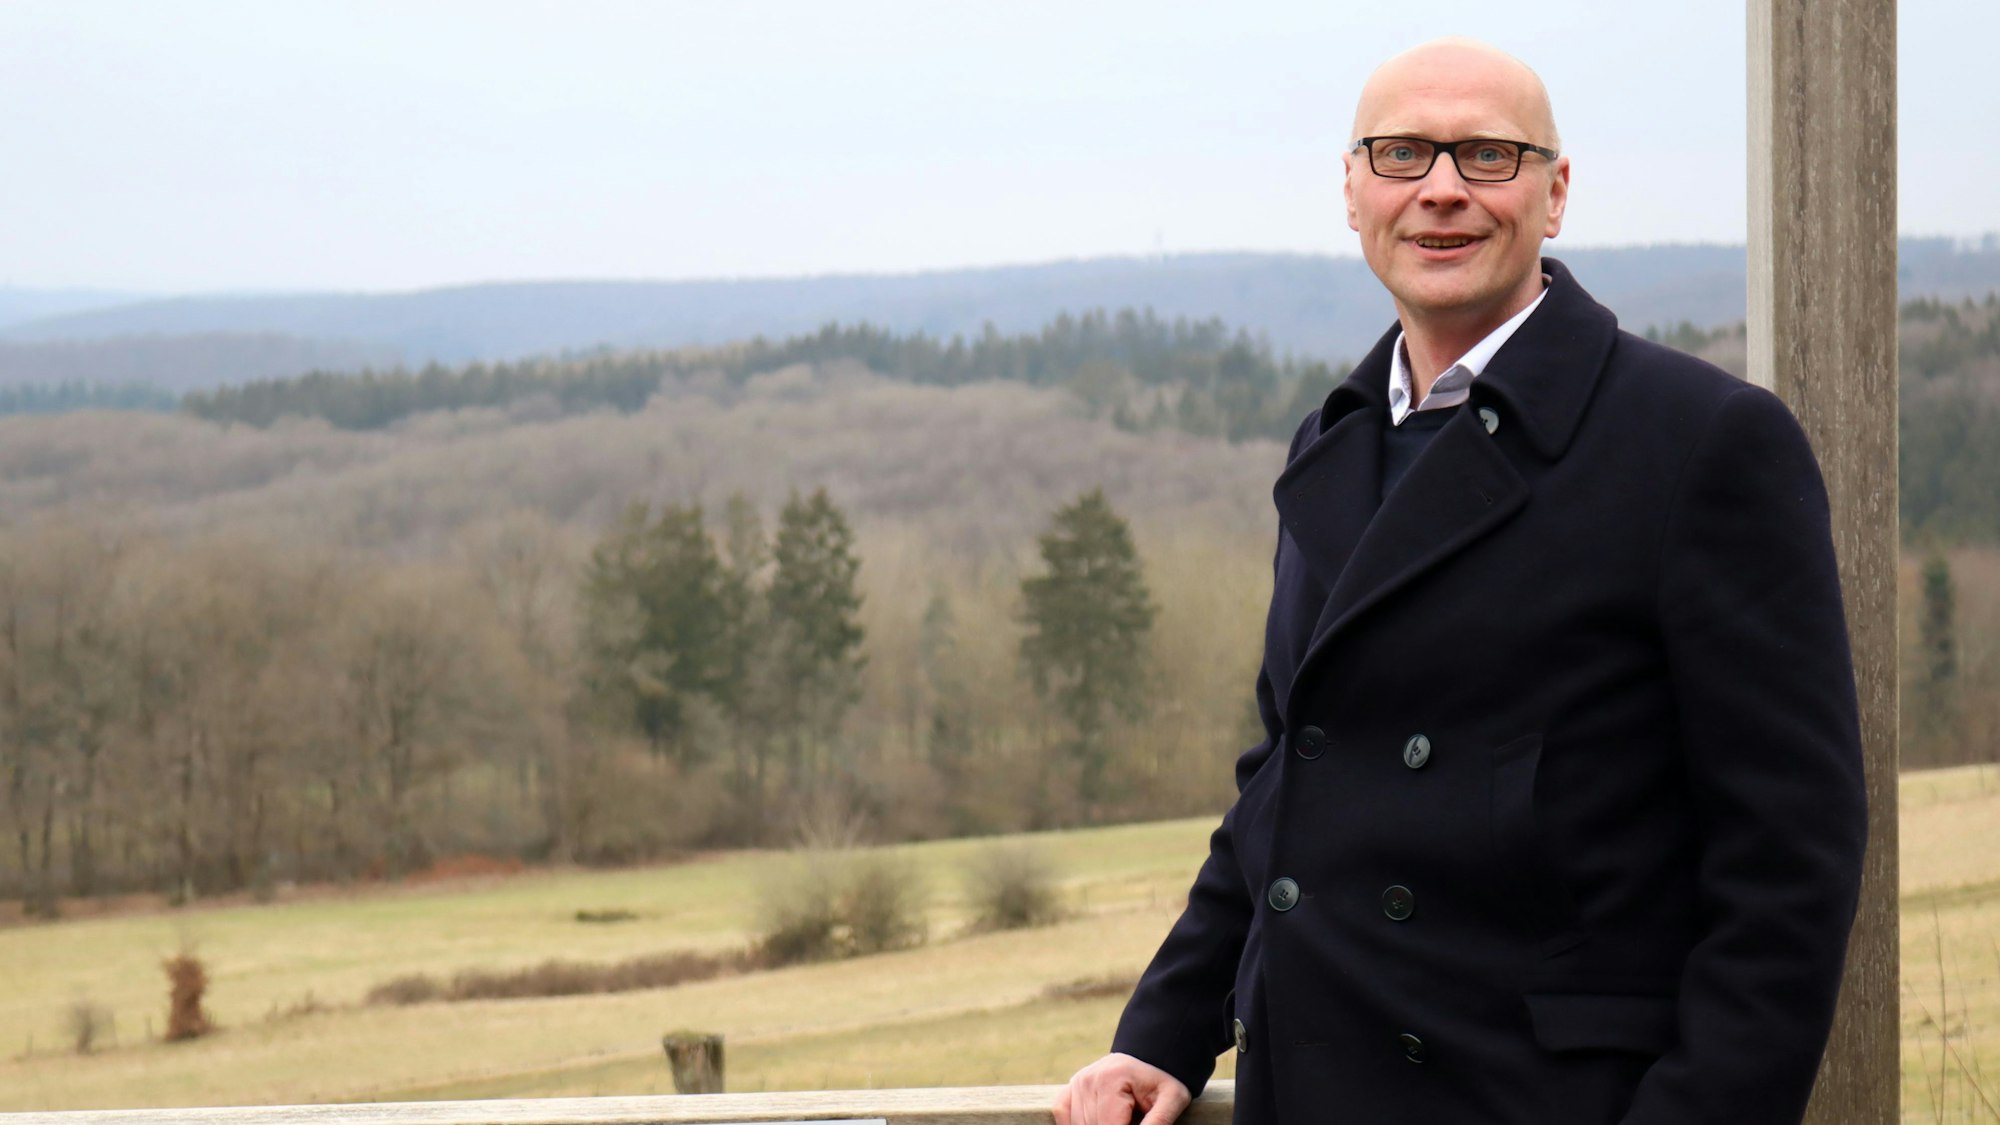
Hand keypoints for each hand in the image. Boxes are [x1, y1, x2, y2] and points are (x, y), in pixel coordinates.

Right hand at [1053, 1051, 1191, 1124]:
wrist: (1151, 1056)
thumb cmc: (1163, 1081)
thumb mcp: (1172, 1100)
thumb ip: (1158, 1122)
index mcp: (1112, 1080)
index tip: (1135, 1121)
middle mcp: (1088, 1079)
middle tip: (1132, 1115)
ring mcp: (1077, 1082)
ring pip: (1078, 1124)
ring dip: (1097, 1124)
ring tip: (1122, 1114)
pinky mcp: (1071, 1086)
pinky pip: (1062, 1111)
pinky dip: (1074, 1122)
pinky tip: (1094, 1119)